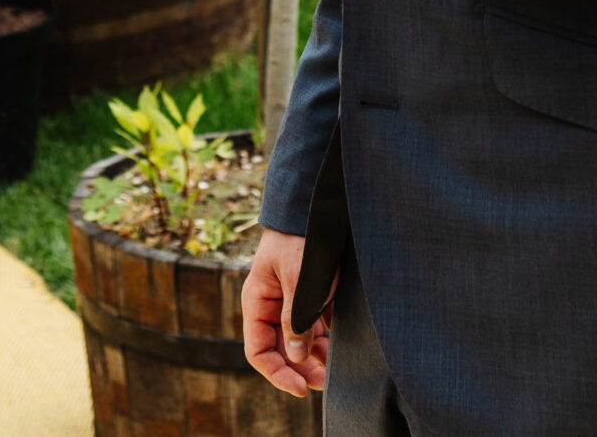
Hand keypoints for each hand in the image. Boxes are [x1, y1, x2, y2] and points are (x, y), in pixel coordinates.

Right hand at [241, 227, 329, 396]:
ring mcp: (290, 304)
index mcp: (257, 302)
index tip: (301, 388)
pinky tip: (339, 354)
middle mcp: (271, 308)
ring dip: (314, 361)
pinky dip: (324, 345)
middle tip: (324, 385)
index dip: (277, 373)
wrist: (316, 209)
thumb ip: (295, 319)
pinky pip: (314, 331)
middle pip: (279, 351)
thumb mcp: (299, 280)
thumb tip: (296, 358)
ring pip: (298, 344)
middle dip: (299, 371)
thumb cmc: (302, 241)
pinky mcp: (310, 300)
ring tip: (334, 373)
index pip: (258, 351)